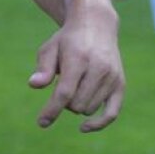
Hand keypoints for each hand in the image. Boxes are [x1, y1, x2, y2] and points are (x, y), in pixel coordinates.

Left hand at [29, 3, 124, 132]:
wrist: (96, 26)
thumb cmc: (67, 40)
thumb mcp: (50, 48)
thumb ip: (43, 68)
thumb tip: (34, 85)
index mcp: (78, 58)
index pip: (65, 92)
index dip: (52, 110)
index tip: (41, 122)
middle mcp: (98, 68)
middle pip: (75, 104)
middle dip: (63, 102)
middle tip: (62, 85)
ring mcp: (111, 77)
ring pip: (88, 109)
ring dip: (77, 105)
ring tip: (75, 85)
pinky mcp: (120, 84)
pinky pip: (111, 113)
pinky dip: (98, 124)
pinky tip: (83, 128)